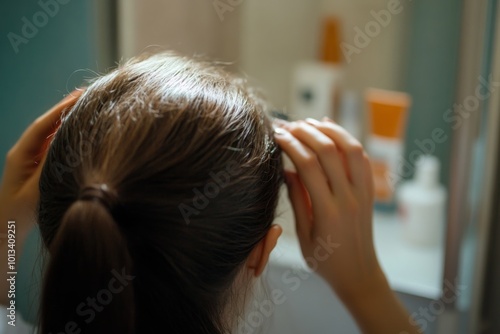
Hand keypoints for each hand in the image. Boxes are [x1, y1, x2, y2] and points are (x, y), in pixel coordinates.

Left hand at [0, 90, 82, 238]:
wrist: (5, 230)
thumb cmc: (18, 213)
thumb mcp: (36, 188)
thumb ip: (52, 164)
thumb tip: (69, 142)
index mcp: (21, 154)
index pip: (43, 125)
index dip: (61, 109)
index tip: (78, 96)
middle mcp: (25, 152)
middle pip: (47, 125)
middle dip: (65, 110)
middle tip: (86, 95)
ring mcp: (31, 159)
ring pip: (51, 135)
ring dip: (66, 121)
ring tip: (85, 107)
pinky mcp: (38, 167)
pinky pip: (53, 146)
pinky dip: (66, 136)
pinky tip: (80, 131)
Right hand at [274, 118, 382, 299]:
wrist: (359, 274)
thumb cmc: (326, 261)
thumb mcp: (303, 236)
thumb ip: (297, 200)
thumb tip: (287, 169)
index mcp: (328, 212)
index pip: (308, 166)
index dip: (291, 144)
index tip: (276, 134)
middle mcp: (349, 198)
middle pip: (329, 151)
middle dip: (306, 132)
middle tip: (288, 125)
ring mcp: (363, 193)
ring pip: (351, 149)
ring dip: (329, 130)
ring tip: (309, 122)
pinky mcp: (370, 191)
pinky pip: (362, 159)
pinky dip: (347, 140)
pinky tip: (331, 130)